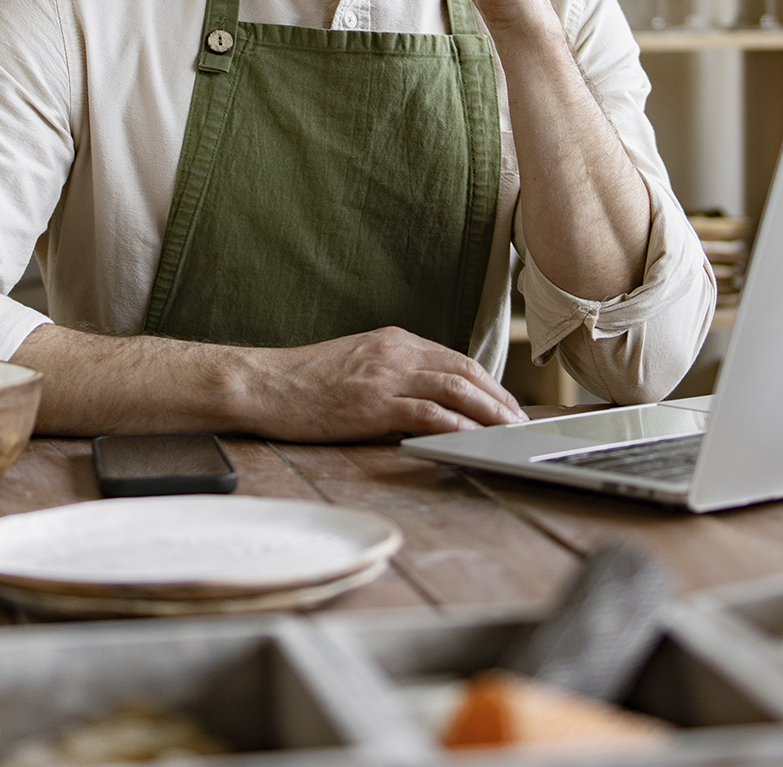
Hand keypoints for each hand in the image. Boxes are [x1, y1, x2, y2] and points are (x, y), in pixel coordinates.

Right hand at [235, 326, 527, 441]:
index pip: (456, 359)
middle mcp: (395, 353)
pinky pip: (427, 412)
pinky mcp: (372, 404)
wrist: (263, 384)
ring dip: (489, 412)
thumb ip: (393, 374)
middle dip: (499, 398)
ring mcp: (384, 376)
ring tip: (507, 432)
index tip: (507, 404)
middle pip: (464, 371)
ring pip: (455, 388)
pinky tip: (474, 439)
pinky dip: (457, 425)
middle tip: (519, 422)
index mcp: (394, 341)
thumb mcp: (357, 363)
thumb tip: (429, 399)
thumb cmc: (303, 382)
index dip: (489, 383)